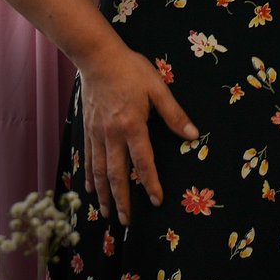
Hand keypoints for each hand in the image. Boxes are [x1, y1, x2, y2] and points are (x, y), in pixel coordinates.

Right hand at [76, 39, 198, 223]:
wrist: (97, 57)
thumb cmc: (131, 70)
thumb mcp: (158, 88)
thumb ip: (174, 114)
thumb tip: (193, 135)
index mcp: (132, 126)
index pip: (143, 162)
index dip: (150, 183)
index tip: (156, 201)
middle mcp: (111, 135)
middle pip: (117, 175)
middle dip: (122, 200)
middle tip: (126, 222)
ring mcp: (96, 134)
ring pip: (99, 171)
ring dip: (103, 194)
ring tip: (107, 213)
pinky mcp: (87, 129)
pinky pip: (88, 158)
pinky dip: (89, 176)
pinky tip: (89, 189)